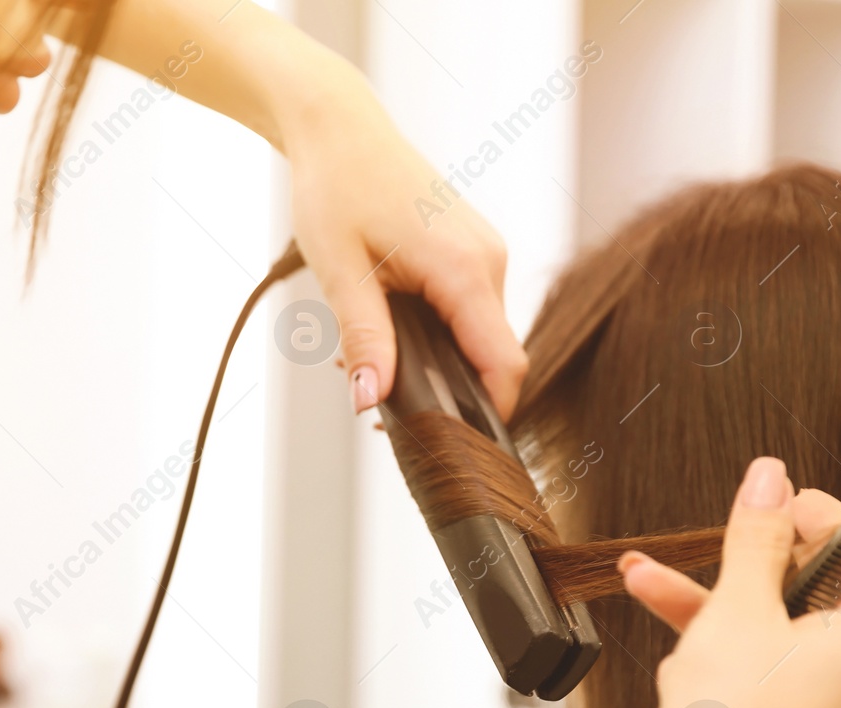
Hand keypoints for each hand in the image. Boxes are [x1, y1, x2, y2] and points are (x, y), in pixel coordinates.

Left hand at [281, 75, 527, 418]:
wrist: (340, 127)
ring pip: (480, 336)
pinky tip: (390, 323)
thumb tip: (372, 403)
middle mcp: (490, 261)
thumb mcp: (341, 272)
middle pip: (492, 358)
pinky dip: (439, 330)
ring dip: (438, 360)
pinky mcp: (475, 250)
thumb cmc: (336, 186)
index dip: (488, 416)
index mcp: (466, 269)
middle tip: (378, 398)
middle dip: (448, 391)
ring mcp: (487, 254)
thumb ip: (365, 341)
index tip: (452, 446)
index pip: (504, 366)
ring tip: (370, 356)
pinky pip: (471, 309)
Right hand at [612, 457, 840, 707]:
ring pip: (766, 630)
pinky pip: (748, 668)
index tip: (771, 496)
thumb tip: (772, 475)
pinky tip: (656, 622)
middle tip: (718, 532)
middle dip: (744, 561)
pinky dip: (708, 644)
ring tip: (648, 574)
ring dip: (707, 599)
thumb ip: (756, 536)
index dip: (815, 517)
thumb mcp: (740, 605)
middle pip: (809, 591)